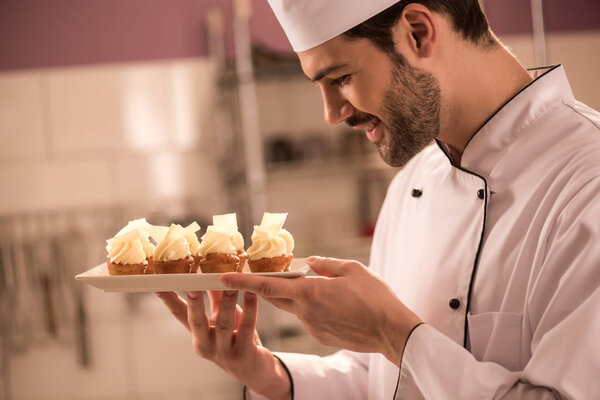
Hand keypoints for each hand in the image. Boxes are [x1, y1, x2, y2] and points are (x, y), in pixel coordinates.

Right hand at [155, 290, 290, 398]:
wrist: (254, 370)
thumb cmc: (236, 338)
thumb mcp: (222, 317)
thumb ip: (215, 296)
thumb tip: (208, 271)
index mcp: (197, 334)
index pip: (178, 313)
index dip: (168, 299)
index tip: (156, 283)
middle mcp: (205, 344)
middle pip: (196, 321)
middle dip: (194, 301)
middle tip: (192, 283)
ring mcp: (223, 351)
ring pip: (224, 324)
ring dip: (227, 301)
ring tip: (230, 283)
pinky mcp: (243, 354)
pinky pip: (247, 328)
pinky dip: (251, 310)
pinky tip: (252, 294)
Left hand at [221, 256, 421, 365]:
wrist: (390, 330)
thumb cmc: (375, 297)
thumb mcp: (352, 269)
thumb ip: (326, 264)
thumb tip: (310, 262)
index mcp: (310, 292)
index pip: (267, 286)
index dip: (242, 282)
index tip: (222, 278)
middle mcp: (305, 312)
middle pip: (274, 298)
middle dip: (262, 287)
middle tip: (254, 274)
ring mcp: (312, 326)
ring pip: (294, 307)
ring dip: (296, 296)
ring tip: (318, 287)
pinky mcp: (321, 336)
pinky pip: (309, 318)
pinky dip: (312, 308)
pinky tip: (333, 305)